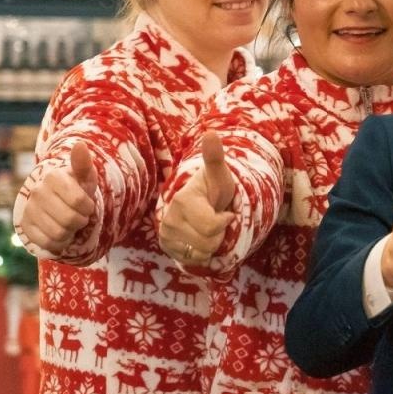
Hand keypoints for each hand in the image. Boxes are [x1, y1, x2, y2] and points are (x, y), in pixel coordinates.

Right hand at [18, 141, 99, 252]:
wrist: (58, 202)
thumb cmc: (77, 188)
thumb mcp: (85, 177)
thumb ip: (83, 164)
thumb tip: (81, 144)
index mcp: (53, 176)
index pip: (80, 201)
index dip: (88, 207)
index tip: (87, 204)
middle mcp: (37, 191)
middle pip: (70, 219)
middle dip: (80, 221)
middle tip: (78, 215)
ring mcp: (28, 209)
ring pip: (59, 233)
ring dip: (70, 232)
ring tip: (68, 223)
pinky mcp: (25, 226)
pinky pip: (48, 244)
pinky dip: (59, 242)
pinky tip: (59, 232)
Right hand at [159, 132, 235, 265]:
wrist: (200, 202)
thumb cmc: (213, 188)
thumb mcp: (219, 173)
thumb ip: (215, 157)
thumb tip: (211, 133)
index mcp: (183, 200)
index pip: (211, 227)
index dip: (226, 221)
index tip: (226, 211)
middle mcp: (169, 219)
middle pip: (208, 243)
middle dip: (219, 234)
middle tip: (216, 219)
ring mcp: (166, 235)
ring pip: (201, 253)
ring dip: (212, 244)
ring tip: (208, 228)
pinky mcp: (167, 248)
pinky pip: (193, 260)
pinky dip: (202, 253)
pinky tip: (200, 238)